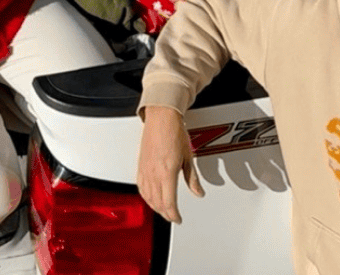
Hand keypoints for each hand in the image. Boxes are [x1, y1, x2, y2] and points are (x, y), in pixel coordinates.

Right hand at [137, 106, 203, 223]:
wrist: (162, 119)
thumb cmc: (175, 133)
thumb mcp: (189, 157)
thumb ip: (192, 178)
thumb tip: (199, 192)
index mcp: (167, 172)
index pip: (169, 202)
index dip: (174, 215)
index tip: (178, 219)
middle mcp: (154, 174)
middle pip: (158, 203)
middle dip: (165, 213)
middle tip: (173, 217)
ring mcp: (145, 171)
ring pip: (148, 198)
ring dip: (156, 207)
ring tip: (164, 211)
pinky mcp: (140, 167)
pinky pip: (141, 188)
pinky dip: (147, 198)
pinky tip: (151, 199)